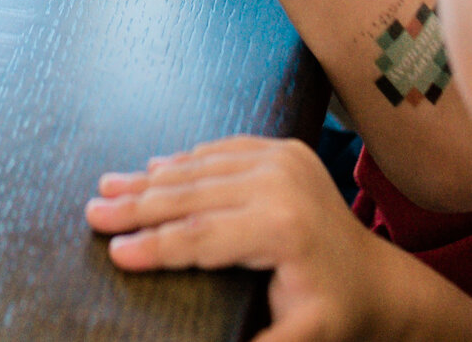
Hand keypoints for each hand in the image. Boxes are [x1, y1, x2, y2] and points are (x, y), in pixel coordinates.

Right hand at [88, 138, 389, 341]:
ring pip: (200, 167)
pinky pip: (222, 150)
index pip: (199, 236)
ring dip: (150, 178)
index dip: (153, 246)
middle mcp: (280, 182)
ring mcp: (283, 159)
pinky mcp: (284, 149)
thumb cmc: (335, 315)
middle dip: (137, 206)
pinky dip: (184, 162)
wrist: (378, 280)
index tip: (112, 252)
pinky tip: (152, 167)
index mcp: (281, 227)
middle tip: (92, 212)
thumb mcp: (301, 340)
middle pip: (192, 195)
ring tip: (106, 186)